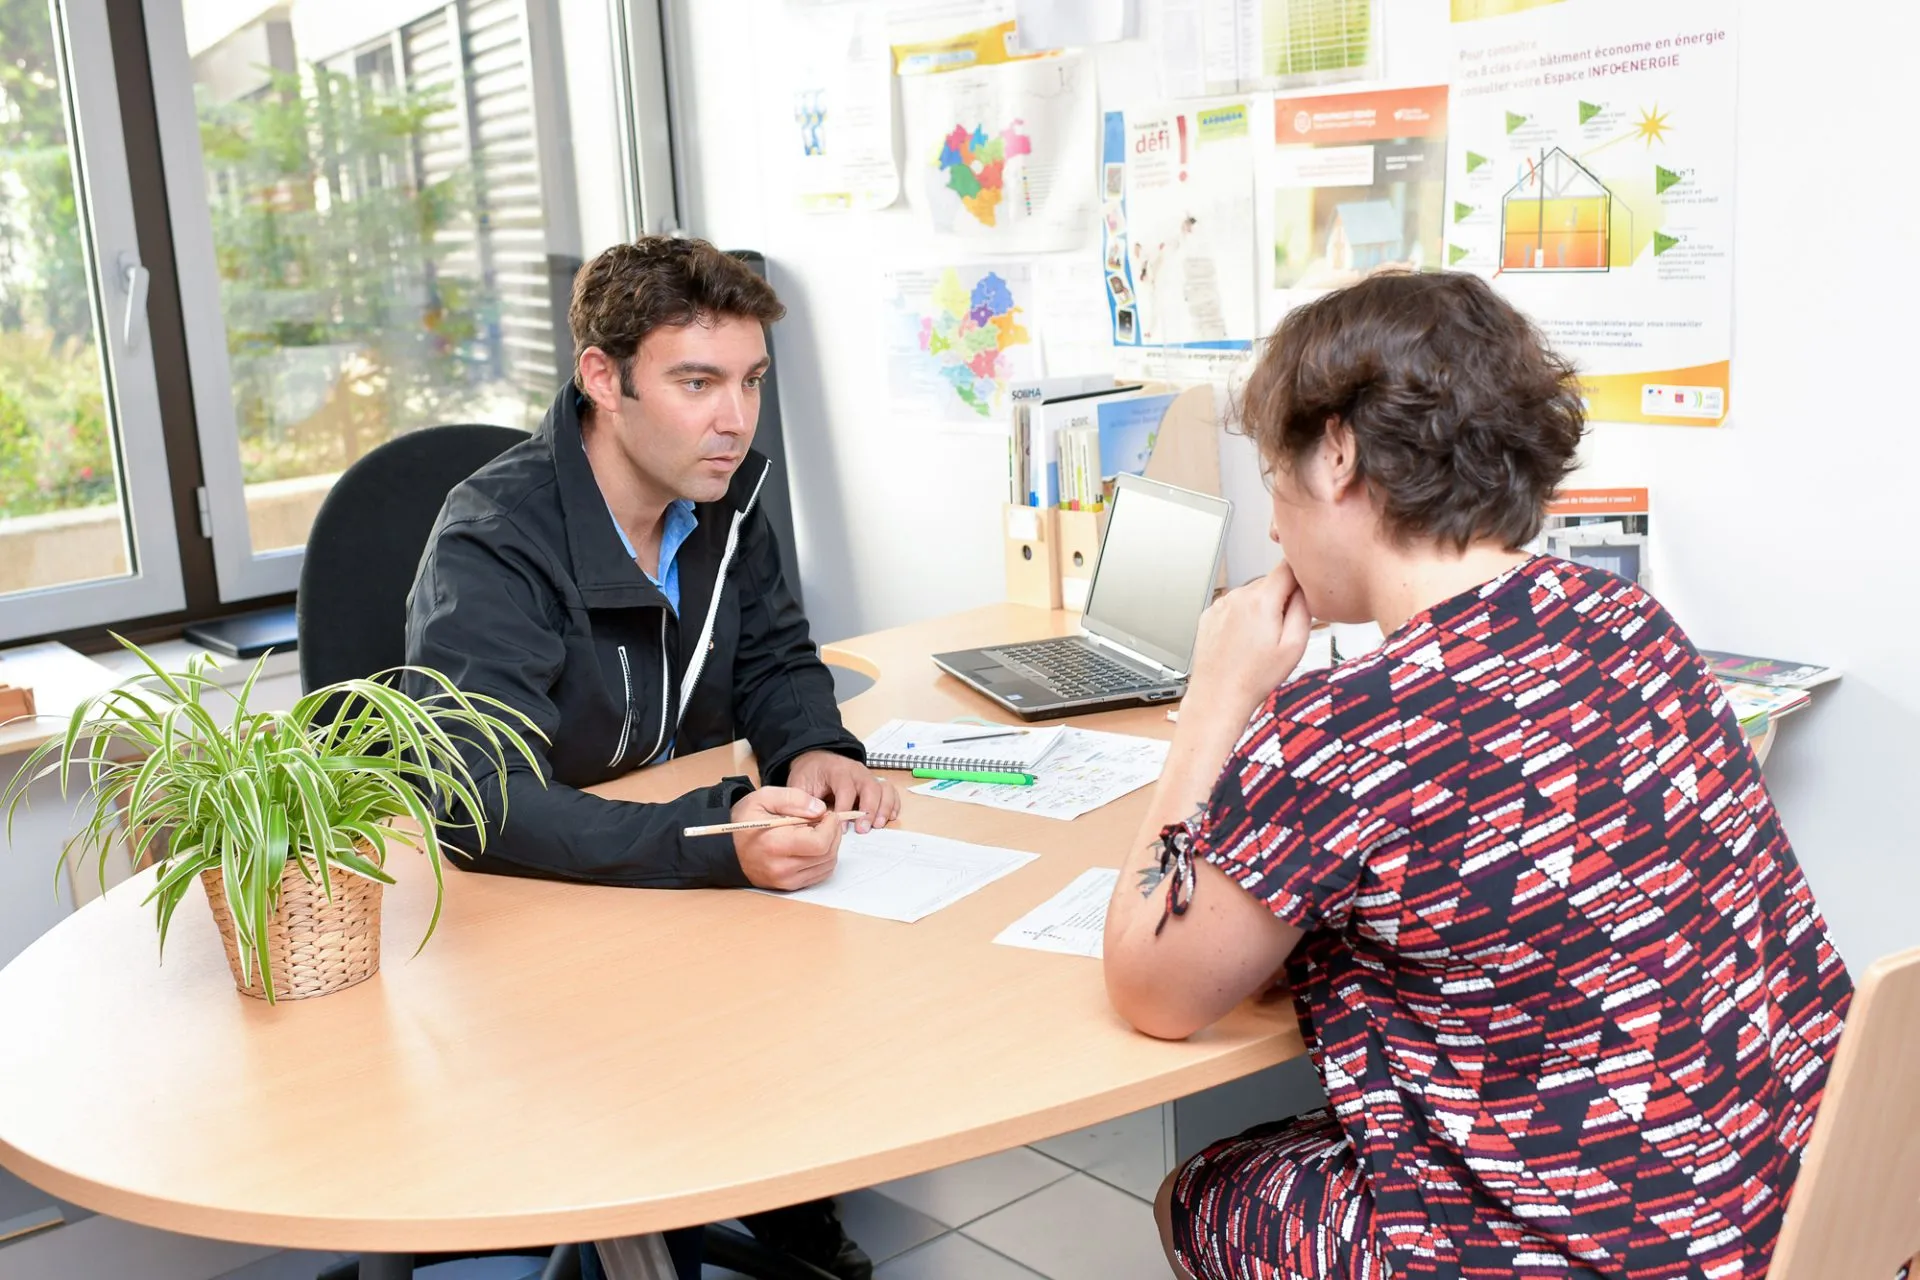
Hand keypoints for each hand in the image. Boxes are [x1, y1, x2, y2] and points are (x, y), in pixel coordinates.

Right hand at [731, 786, 844, 890]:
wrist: (726, 847)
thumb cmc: (744, 821)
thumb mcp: (764, 797)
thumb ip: (794, 798)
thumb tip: (820, 810)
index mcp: (776, 844)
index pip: (820, 843)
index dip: (831, 827)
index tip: (827, 815)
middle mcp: (782, 867)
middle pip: (827, 855)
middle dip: (833, 834)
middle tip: (824, 821)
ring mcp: (785, 880)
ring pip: (827, 866)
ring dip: (830, 847)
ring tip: (816, 832)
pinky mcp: (788, 886)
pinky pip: (819, 875)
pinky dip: (823, 859)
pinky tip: (812, 846)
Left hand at [785, 750, 899, 833]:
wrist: (817, 760)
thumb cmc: (809, 775)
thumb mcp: (799, 784)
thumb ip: (804, 801)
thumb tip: (816, 818)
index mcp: (836, 770)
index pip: (845, 788)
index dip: (845, 808)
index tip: (842, 828)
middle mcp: (856, 771)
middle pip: (870, 787)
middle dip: (869, 810)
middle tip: (863, 829)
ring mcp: (867, 776)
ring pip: (883, 788)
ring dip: (884, 808)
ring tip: (878, 825)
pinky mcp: (875, 783)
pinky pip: (890, 791)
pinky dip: (893, 804)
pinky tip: (889, 818)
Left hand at [1185, 561, 1313, 723]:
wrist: (1219, 695)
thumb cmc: (1255, 677)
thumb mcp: (1295, 646)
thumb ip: (1303, 609)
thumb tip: (1305, 589)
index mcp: (1261, 601)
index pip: (1287, 567)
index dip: (1299, 578)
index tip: (1302, 594)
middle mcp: (1237, 597)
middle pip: (1269, 582)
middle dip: (1280, 599)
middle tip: (1280, 630)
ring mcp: (1221, 605)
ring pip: (1251, 594)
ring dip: (1260, 609)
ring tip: (1258, 640)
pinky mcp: (1209, 615)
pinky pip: (1233, 606)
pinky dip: (1241, 617)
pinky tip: (1242, 641)